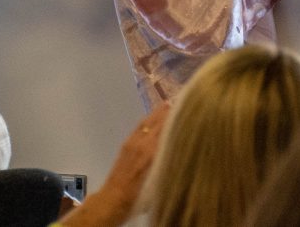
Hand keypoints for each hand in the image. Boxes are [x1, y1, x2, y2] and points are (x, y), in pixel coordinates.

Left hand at [59, 103, 170, 226]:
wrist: (114, 198)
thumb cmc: (139, 196)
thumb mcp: (158, 182)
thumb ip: (167, 164)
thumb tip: (178, 151)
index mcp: (151, 152)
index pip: (165, 129)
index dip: (174, 118)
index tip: (184, 108)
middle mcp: (141, 143)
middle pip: (156, 122)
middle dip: (167, 111)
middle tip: (179, 100)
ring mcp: (132, 143)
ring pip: (146, 123)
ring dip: (157, 113)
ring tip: (167, 104)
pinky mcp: (126, 145)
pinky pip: (139, 128)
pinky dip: (147, 120)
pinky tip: (151, 118)